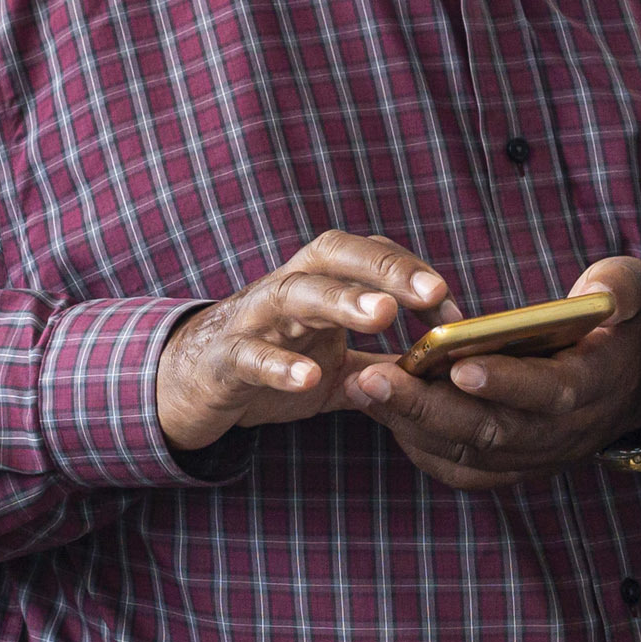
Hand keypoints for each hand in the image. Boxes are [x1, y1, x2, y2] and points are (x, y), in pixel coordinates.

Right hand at [156, 231, 452, 454]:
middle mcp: (287, 287)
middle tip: (430, 293)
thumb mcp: (336, 365)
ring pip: (294, 293)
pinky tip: (309, 378)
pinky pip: (250, 355)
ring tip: (381, 316)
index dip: (412, 276)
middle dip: (384, 270)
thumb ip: (384, 365)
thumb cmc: (269, 362)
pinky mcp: (223, 358)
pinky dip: (278, 364)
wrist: (188, 384)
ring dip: (340, 300)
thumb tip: (444, 371)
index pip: (370, 258)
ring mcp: (252, 319)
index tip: (452, 314)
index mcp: (318, 282)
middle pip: (334, 257)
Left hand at [343, 255, 640, 491]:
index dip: (505, 383)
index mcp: (594, 386)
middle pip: (491, 431)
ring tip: (363, 387)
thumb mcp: (635, 291)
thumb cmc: (624, 321)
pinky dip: (420, 446)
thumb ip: (620, 288)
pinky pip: (461, 468)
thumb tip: (595, 293)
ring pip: (466, 452)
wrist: (639, 378)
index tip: (458, 365)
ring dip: (410, 424)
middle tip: (374, 376)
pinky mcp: (513, 465)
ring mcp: (535, 455)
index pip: (548, 393)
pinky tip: (382, 411)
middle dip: (428, 407)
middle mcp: (562, 433)